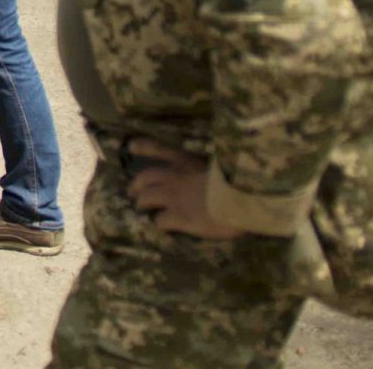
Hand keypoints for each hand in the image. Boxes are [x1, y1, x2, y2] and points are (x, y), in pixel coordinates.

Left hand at [126, 138, 245, 239]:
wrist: (241, 197)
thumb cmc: (237, 180)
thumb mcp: (219, 166)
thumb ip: (208, 168)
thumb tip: (208, 174)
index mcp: (186, 161)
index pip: (158, 148)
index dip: (143, 146)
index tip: (131, 146)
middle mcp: (174, 177)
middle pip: (144, 177)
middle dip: (136, 185)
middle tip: (133, 192)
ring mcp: (173, 197)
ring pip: (145, 198)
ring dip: (142, 204)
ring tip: (141, 209)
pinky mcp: (178, 217)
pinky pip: (160, 220)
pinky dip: (159, 223)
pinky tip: (162, 226)